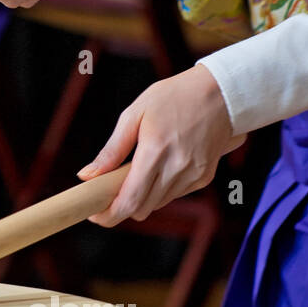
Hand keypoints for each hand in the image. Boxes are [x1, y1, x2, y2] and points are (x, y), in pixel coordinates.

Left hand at [78, 65, 246, 225]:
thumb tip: (86, 176)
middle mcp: (177, 168)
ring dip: (141, 198)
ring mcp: (193, 175)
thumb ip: (111, 150)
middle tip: (108, 193)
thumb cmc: (173, 97)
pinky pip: (174, 195)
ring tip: (134, 175)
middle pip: (142, 209)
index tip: (94, 214)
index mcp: (155, 151)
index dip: (109, 214)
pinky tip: (158, 169)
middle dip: (121, 207)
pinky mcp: (204, 177)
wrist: (220, 92)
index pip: (129, 200)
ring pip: (157, 204)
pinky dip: (160, 190)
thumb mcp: (134, 114)